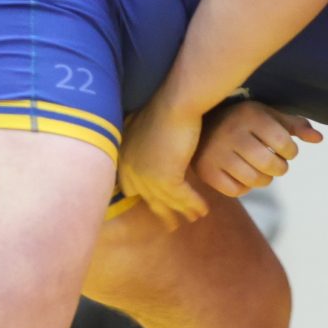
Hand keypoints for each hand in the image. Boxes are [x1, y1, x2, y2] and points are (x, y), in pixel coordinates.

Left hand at [117, 89, 210, 227]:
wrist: (176, 102)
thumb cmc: (163, 106)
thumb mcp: (143, 124)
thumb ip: (139, 140)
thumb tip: (142, 145)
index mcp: (123, 157)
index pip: (131, 186)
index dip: (146, 197)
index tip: (157, 204)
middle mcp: (130, 170)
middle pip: (149, 198)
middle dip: (162, 212)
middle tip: (172, 225)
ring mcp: (147, 176)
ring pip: (167, 201)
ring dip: (183, 211)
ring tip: (194, 218)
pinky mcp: (166, 178)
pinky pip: (182, 197)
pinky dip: (194, 204)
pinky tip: (204, 210)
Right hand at [191, 100, 320, 197]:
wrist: (196, 124)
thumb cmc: (242, 120)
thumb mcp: (268, 115)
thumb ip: (295, 125)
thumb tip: (320, 139)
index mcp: (250, 115)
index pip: (284, 143)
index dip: (291, 152)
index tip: (284, 149)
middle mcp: (232, 133)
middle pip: (271, 166)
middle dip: (279, 168)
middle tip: (275, 162)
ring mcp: (217, 154)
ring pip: (255, 181)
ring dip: (264, 179)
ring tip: (260, 169)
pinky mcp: (206, 171)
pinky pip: (236, 191)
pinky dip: (244, 187)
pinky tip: (242, 175)